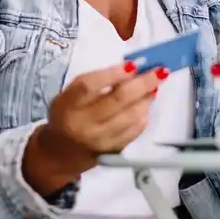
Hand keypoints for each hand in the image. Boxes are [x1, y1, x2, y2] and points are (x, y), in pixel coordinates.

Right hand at [23, 62, 167, 195]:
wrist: (60, 153)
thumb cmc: (67, 115)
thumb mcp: (70, 95)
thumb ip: (95, 83)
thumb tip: (131, 69)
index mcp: (68, 104)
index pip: (89, 85)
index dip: (112, 74)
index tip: (133, 65)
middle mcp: (83, 123)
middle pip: (117, 100)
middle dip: (142, 83)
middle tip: (160, 71)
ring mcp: (100, 140)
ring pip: (131, 117)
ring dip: (147, 99)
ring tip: (154, 87)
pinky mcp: (112, 152)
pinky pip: (134, 131)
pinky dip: (144, 115)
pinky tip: (145, 105)